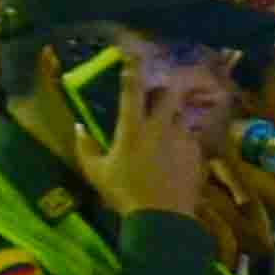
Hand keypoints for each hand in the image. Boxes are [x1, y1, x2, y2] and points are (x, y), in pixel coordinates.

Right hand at [81, 70, 210, 224]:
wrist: (162, 218)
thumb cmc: (125, 194)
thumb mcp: (97, 174)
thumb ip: (85, 148)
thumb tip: (78, 127)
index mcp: (133, 128)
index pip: (132, 89)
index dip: (132, 68)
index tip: (132, 55)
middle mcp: (160, 125)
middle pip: (169, 92)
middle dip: (166, 89)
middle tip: (159, 97)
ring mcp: (181, 137)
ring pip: (181, 115)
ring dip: (174, 118)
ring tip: (168, 131)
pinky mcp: (196, 152)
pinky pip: (190, 138)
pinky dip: (183, 141)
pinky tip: (177, 155)